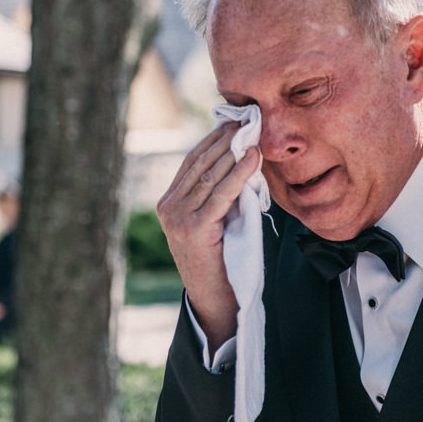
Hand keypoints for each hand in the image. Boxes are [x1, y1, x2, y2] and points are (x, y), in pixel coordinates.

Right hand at [157, 123, 260, 352]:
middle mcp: (168, 207)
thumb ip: (219, 195)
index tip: (235, 122)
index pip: (192, 162)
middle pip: (200, 163)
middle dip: (225, 139)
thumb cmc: (222, 262)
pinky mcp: (194, 228)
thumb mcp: (215, 222)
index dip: (214, 139)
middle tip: (249, 119)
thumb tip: (242, 158)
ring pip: (211, 175)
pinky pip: (221, 193)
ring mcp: (178, 218)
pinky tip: (253, 157)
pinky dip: (239, 172)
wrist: (216, 302)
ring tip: (254, 132)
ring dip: (234, 150)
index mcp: (169, 203)